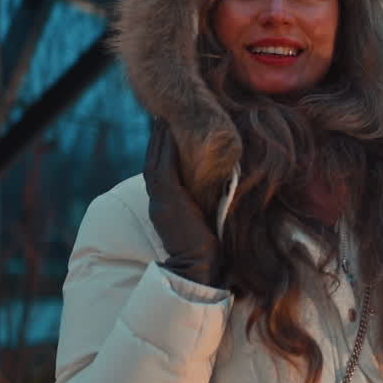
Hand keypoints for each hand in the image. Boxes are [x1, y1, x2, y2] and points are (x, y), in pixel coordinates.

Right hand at [144, 120, 222, 286]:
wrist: (200, 269)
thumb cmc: (210, 249)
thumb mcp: (208, 218)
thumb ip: (208, 201)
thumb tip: (227, 185)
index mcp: (168, 203)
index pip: (164, 168)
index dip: (165, 147)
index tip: (170, 126)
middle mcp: (159, 199)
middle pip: (156, 159)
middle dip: (159, 137)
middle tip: (163, 112)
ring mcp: (161, 200)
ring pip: (156, 161)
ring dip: (160, 138)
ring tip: (164, 115)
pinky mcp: (167, 202)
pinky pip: (162, 168)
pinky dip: (165, 149)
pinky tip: (170, 130)